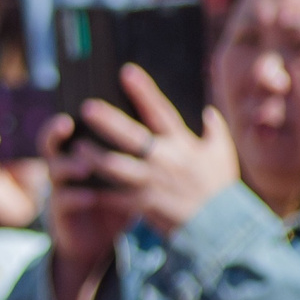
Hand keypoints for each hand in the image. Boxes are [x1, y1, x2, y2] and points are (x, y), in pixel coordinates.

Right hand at [41, 111, 137, 299]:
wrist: (99, 240)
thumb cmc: (117, 200)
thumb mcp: (125, 173)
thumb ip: (137, 148)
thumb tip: (168, 123)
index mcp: (80, 151)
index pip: (70, 126)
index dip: (71, 113)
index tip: (75, 107)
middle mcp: (65, 165)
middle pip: (52, 142)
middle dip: (57, 132)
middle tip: (68, 124)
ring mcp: (60, 188)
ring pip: (54, 170)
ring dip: (67, 166)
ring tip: (84, 167)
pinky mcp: (61, 212)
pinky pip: (63, 200)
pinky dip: (76, 197)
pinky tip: (89, 196)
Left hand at [73, 65, 239, 239]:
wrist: (219, 228)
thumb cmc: (220, 188)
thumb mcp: (223, 155)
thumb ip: (214, 131)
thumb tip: (208, 111)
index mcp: (182, 144)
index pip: (160, 111)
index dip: (143, 90)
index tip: (126, 71)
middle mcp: (164, 160)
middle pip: (130, 136)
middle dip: (108, 121)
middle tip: (87, 107)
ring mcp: (151, 183)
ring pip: (116, 166)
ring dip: (94, 157)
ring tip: (76, 147)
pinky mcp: (141, 204)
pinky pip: (113, 196)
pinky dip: (94, 190)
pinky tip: (77, 183)